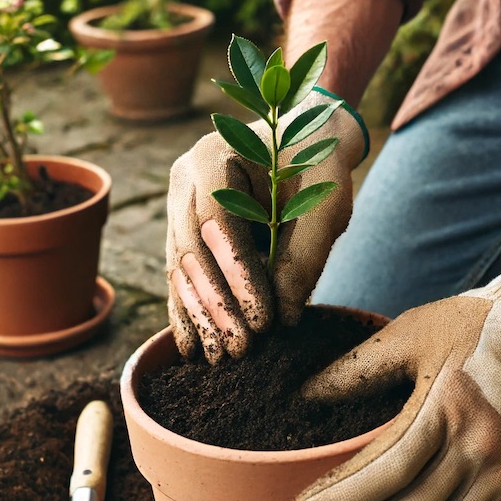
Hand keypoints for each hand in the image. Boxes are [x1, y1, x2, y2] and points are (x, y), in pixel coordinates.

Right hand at [166, 89, 366, 361]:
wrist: (304, 141)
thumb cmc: (317, 166)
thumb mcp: (323, 206)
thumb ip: (304, 258)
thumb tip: (283, 321)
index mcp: (214, 158)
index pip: (218, 224)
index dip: (238, 277)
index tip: (264, 321)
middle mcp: (184, 182)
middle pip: (192, 252)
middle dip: (218, 306)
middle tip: (242, 350)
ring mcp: (177, 207)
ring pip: (181, 271)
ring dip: (201, 317)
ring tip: (219, 359)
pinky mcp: (183, 232)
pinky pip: (181, 276)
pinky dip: (189, 311)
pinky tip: (195, 346)